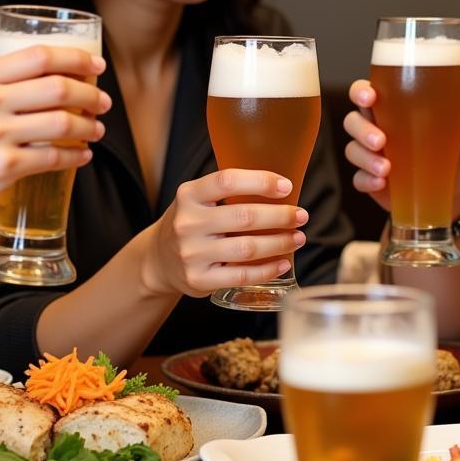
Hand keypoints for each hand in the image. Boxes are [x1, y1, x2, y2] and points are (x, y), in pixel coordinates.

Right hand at [0, 46, 109, 229]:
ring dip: (89, 126)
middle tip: (103, 102)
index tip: (97, 64)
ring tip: (96, 129)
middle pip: (59, 88)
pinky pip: (54, 158)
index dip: (77, 58)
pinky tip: (81, 155)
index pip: (40, 56)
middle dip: (91, 94)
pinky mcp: (4, 168)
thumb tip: (40, 79)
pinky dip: (75, 155)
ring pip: (63, 123)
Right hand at [141, 169, 309, 297]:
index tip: (286, 187)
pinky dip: (267, 269)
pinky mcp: (199, 280)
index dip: (261, 182)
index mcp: (189, 195)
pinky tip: (283, 262)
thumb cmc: (192, 223)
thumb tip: (282, 188)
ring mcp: (191, 254)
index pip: (228, 181)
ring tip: (298, 238)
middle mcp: (187, 223)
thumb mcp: (198, 199)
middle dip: (280, 216)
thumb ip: (229, 192)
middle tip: (301, 216)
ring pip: (247, 248)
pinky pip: (241, 275)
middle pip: (245, 216)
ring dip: (279, 243)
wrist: (158, 260)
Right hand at [344, 79, 459, 214]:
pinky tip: (381, 184)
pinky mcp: (370, 181)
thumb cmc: (454, 161)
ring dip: (365, 157)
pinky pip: (357, 179)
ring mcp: (371, 156)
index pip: (367, 93)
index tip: (370, 97)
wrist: (448, 198)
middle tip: (381, 141)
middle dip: (362, 129)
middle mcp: (378, 129)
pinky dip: (366, 180)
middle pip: (353, 120)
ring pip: (351, 148)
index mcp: (395, 111)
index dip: (361, 92)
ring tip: (386, 169)